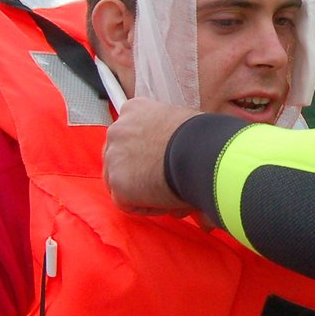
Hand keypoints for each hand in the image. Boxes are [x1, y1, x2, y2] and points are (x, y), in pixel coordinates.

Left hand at [104, 97, 197, 212]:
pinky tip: (167, 201)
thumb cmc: (201, 136)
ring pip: (120, 180)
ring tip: (167, 193)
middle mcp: (118, 129)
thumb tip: (178, 154)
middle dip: (138, 170)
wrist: (199, 152)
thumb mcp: (183, 121)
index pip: (131, 132)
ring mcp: (113, 156)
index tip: (159, 161)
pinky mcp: (117, 183)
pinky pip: (127, 202)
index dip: (145, 150)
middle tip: (161, 181)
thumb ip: (171, 134)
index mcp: (134, 109)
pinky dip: (146, 206)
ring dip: (140, 189)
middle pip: (120, 155)